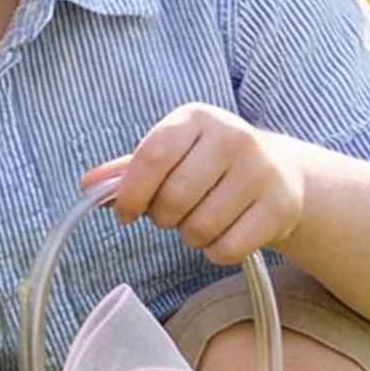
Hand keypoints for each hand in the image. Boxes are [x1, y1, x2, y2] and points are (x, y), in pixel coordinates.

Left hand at [80, 106, 306, 265]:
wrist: (281, 171)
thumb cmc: (208, 164)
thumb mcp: (170, 154)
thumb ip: (128, 170)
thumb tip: (87, 185)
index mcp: (196, 118)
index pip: (151, 157)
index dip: (130, 193)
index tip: (124, 213)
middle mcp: (233, 137)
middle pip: (173, 199)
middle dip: (162, 217)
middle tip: (172, 214)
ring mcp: (262, 171)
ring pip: (199, 228)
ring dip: (189, 236)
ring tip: (199, 220)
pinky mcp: (282, 206)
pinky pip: (227, 248)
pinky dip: (215, 252)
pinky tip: (223, 234)